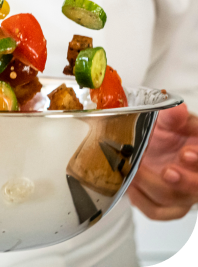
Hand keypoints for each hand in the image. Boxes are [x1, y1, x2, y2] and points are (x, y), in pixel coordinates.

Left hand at [128, 103, 197, 219]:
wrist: (150, 142)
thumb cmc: (166, 132)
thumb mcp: (169, 119)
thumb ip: (173, 117)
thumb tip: (176, 110)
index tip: (187, 154)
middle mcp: (196, 176)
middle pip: (197, 189)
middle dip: (184, 182)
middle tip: (167, 171)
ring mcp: (182, 194)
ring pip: (174, 202)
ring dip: (153, 187)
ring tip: (136, 172)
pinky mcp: (165, 205)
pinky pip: (155, 211)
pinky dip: (141, 200)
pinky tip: (130, 185)